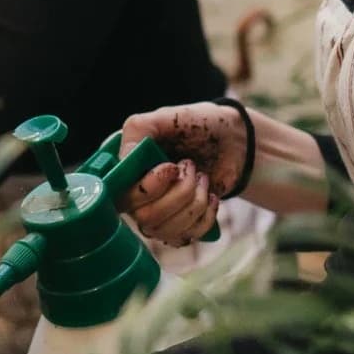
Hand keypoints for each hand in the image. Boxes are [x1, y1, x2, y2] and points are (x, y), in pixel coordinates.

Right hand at [117, 103, 248, 245]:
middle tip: (191, 167)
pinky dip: (206, 215)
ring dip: (194, 202)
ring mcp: (159, 215)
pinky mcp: (181, 227)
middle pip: (145, 217)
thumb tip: (124, 158)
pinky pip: (188, 236)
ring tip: (202, 178)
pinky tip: (211, 196)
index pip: (120, 196)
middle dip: (178, 193)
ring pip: (166, 230)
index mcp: (128, 171)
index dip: (147, 189)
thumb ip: (138, 129)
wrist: (233, 140)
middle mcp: (137, 197)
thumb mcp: (166, 117)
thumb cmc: (196, 125)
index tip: (171, 167)